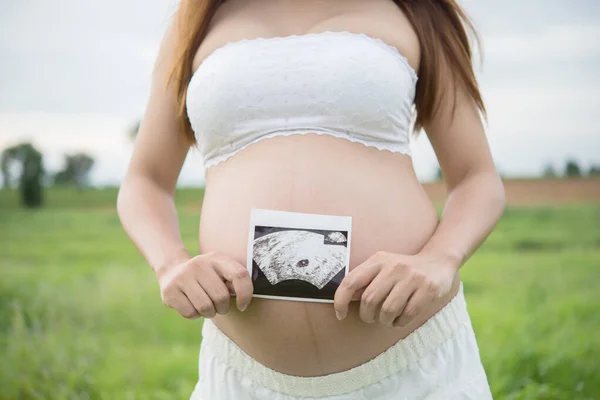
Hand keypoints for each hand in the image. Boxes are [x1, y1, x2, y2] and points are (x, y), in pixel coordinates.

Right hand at [157, 252, 253, 318]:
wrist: (172, 270)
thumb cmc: (206, 276)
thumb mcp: (220, 271)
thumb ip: (234, 281)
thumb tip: (243, 299)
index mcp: (216, 258)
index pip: (239, 275)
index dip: (246, 294)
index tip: (242, 305)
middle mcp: (199, 264)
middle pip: (221, 297)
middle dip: (222, 307)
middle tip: (218, 306)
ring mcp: (182, 277)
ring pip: (205, 307)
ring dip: (209, 313)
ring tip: (206, 306)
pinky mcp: (170, 291)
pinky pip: (190, 313)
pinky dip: (194, 314)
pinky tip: (191, 304)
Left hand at [334, 251, 455, 326]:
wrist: (438, 262)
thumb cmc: (403, 271)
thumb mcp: (382, 268)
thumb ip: (364, 281)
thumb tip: (344, 300)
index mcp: (378, 260)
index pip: (351, 281)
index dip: (341, 300)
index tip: (340, 314)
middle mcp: (394, 266)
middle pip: (369, 300)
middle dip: (367, 316)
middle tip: (372, 318)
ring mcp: (412, 277)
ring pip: (387, 310)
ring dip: (384, 321)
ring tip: (387, 319)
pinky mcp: (428, 289)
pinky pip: (406, 315)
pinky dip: (400, 322)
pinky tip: (400, 318)